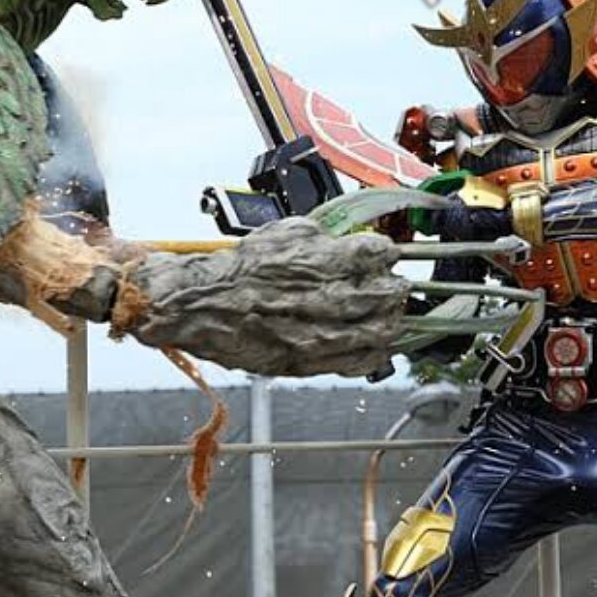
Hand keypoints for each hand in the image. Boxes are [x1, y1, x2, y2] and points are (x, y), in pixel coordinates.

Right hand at [117, 218, 407, 376]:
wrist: (200, 305)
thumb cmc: (236, 270)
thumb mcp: (283, 234)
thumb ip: (321, 237)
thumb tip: (346, 241)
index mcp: (322, 260)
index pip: (377, 254)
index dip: (385, 254)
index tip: (386, 254)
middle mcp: (326, 298)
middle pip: (385, 295)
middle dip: (395, 290)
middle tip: (396, 287)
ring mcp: (320, 333)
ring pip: (377, 331)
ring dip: (390, 322)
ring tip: (390, 316)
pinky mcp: (308, 360)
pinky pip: (356, 362)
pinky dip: (373, 353)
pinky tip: (375, 346)